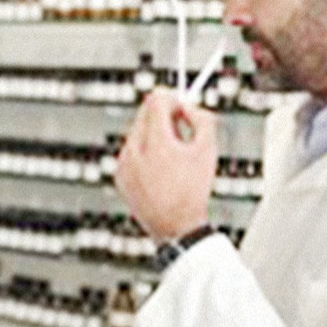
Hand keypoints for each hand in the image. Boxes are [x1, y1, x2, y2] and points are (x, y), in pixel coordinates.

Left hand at [114, 89, 217, 239]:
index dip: (173, 98)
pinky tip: (159, 172)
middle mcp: (134, 150)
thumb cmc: (194, 190)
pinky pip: (130, 152)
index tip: (182, 107)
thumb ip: (202, 118)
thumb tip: (188, 104)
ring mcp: (123, 163)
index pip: (156, 100)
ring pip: (136, 132)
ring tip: (171, 157)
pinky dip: (143, 153)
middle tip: (181, 129)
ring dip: (153, 135)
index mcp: (156, 142)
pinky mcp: (118, 175)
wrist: (175, 228)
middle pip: (144, 113)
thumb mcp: (208, 149)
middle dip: (164, 115)